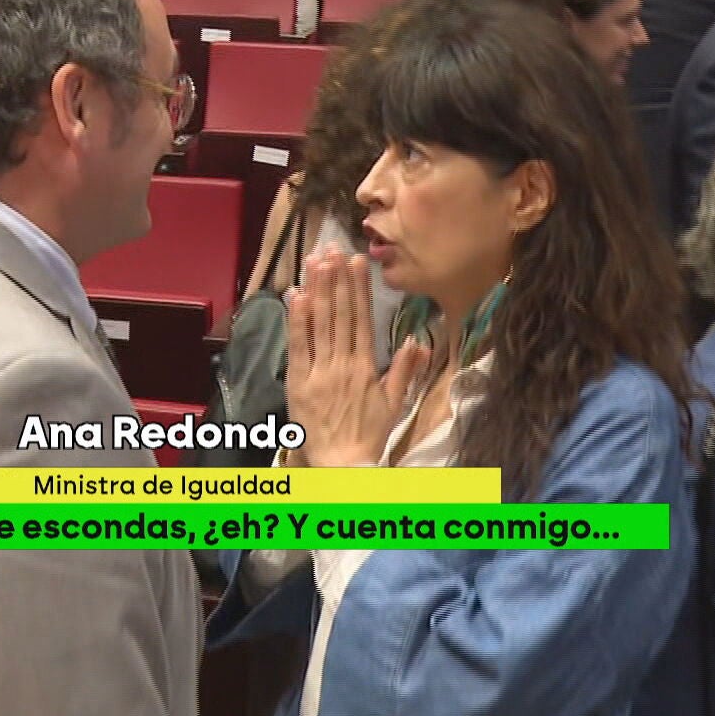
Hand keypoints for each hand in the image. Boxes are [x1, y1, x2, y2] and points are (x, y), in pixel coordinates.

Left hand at [285, 248, 431, 466]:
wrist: (343, 465)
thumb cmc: (369, 434)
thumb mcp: (394, 402)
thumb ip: (405, 369)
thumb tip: (418, 340)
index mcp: (366, 366)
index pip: (362, 318)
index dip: (359, 288)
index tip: (357, 262)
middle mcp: (342, 364)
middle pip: (339, 314)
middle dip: (336, 279)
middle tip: (333, 250)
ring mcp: (318, 372)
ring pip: (318, 324)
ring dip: (317, 290)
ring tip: (316, 262)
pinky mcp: (298, 383)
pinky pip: (298, 346)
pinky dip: (296, 321)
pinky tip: (296, 296)